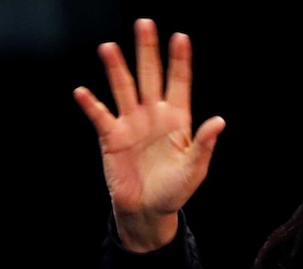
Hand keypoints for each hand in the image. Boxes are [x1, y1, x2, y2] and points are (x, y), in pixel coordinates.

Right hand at [74, 18, 225, 251]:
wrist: (147, 210)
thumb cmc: (174, 190)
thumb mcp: (194, 170)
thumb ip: (204, 145)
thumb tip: (219, 121)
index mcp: (176, 120)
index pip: (178, 83)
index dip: (179, 61)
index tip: (181, 38)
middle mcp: (153, 115)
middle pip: (149, 76)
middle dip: (147, 51)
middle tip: (144, 24)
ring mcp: (131, 124)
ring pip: (123, 89)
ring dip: (116, 69)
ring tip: (109, 48)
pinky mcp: (112, 138)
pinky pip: (100, 116)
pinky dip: (91, 105)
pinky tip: (83, 92)